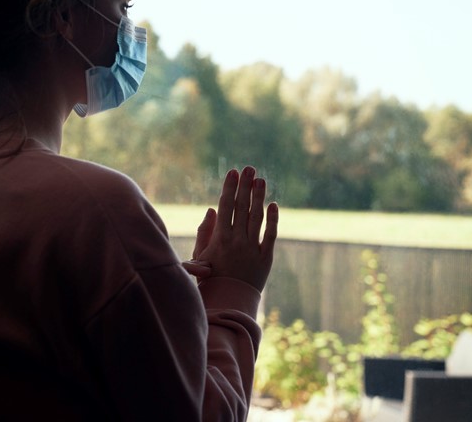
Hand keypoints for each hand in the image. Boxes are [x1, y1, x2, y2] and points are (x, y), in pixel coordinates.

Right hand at [190, 167, 277, 291]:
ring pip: (257, 217)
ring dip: (259, 197)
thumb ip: (204, 232)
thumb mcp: (199, 255)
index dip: (230, 188)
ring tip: (261, 180)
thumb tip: (211, 210)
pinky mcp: (266, 258)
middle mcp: (237, 241)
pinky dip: (272, 219)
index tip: (233, 172)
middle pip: (242, 207)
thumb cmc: (209, 279)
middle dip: (245, 186)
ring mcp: (252, 249)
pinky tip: (273, 205)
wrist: (228, 302)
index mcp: (219, 238)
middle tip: (249, 168)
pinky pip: (270, 235)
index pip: (225, 207)